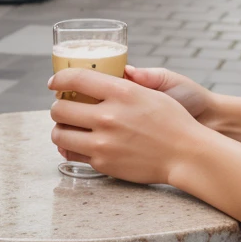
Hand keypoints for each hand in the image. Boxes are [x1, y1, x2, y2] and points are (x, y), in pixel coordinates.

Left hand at [48, 68, 205, 183]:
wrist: (186, 153)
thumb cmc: (173, 121)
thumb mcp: (153, 92)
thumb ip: (125, 84)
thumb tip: (101, 79)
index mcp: (122, 92)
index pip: (76, 79)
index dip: (59, 78)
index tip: (54, 82)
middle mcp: (108, 116)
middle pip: (60, 108)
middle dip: (58, 107)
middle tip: (64, 107)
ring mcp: (103, 142)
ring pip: (59, 134)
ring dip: (60, 129)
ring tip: (68, 127)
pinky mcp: (102, 162)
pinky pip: (71, 153)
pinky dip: (69, 147)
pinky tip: (76, 143)